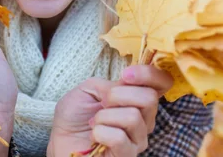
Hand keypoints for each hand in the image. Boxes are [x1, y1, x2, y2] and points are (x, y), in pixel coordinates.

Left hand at [47, 66, 172, 156]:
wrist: (60, 139)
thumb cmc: (75, 115)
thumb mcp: (89, 88)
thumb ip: (110, 84)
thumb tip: (125, 87)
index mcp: (136, 99)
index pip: (162, 83)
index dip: (150, 74)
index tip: (126, 75)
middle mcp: (144, 119)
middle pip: (149, 98)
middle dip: (117, 95)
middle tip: (102, 104)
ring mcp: (137, 139)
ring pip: (133, 117)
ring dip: (104, 116)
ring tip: (94, 122)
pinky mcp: (127, 155)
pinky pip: (120, 138)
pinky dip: (100, 132)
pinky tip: (95, 137)